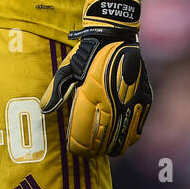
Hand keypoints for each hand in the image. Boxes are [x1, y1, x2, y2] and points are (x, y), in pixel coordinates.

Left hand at [41, 0, 151, 156]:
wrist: (115, 34)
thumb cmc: (87, 52)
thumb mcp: (67, 69)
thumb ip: (57, 91)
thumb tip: (44, 110)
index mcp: (93, 94)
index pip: (87, 131)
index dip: (81, 145)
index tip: (75, 150)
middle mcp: (114, 99)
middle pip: (106, 137)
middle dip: (97, 149)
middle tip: (89, 154)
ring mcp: (132, 99)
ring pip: (126, 135)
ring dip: (115, 145)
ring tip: (107, 151)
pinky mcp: (145, 96)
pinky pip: (139, 123)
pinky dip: (131, 134)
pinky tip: (125, 140)